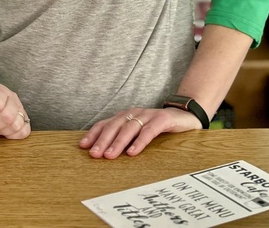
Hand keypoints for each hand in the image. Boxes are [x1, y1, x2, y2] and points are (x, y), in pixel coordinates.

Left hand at [79, 107, 202, 158]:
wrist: (184, 116)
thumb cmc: (157, 126)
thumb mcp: (138, 131)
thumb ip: (124, 137)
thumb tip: (104, 152)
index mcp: (125, 116)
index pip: (105, 124)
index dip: (93, 134)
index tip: (83, 146)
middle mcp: (133, 113)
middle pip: (114, 126)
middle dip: (102, 140)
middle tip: (94, 154)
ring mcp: (147, 115)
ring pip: (129, 129)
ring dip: (117, 142)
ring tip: (110, 156)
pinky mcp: (162, 119)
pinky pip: (148, 131)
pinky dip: (139, 141)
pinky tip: (132, 152)